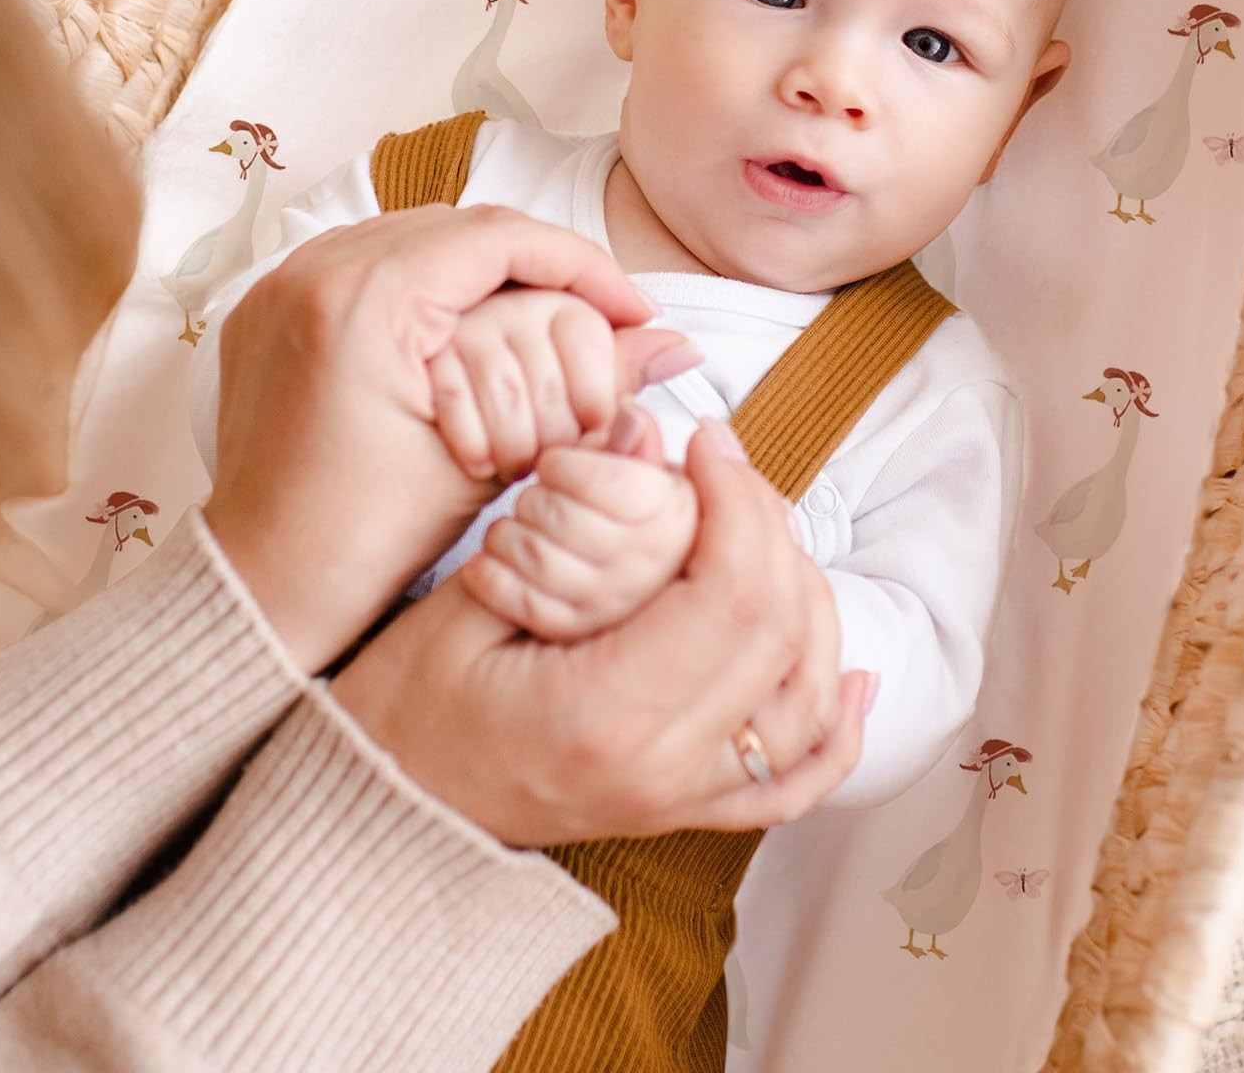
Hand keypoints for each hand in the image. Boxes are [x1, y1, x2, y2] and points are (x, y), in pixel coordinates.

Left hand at [203, 204, 690, 674]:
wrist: (261, 586)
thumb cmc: (364, 542)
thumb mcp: (491, 457)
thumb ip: (588, 384)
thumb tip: (678, 344)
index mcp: (363, 301)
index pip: (502, 237)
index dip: (584, 265)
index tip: (635, 309)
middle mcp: (312, 271)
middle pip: (461, 226)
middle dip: (542, 264)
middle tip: (603, 313)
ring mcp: (282, 283)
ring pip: (418, 236)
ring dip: (489, 268)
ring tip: (548, 315)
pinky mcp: (271, 304)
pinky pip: (369, 260)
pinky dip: (431, 282)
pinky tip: (474, 324)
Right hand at [333, 418, 875, 845]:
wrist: (384, 815)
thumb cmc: (404, 710)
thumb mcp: (464, 604)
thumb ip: (564, 521)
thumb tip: (642, 428)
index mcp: (607, 715)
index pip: (733, 596)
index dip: (739, 501)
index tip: (707, 442)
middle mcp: (665, 769)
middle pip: (783, 632)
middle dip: (770, 527)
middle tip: (725, 469)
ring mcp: (683, 799)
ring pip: (808, 698)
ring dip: (809, 599)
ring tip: (763, 530)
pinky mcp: (686, 810)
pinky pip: (793, 783)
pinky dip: (839, 729)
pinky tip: (859, 676)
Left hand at [462, 402, 696, 641]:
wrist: (607, 589)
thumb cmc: (622, 520)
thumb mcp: (638, 476)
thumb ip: (632, 448)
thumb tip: (633, 414)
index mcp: (678, 518)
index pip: (611, 484)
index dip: (568, 466)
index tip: (556, 464)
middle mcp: (651, 568)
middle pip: (565, 517)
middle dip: (535, 499)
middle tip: (536, 496)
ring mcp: (611, 606)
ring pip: (536, 556)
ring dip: (507, 534)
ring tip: (513, 527)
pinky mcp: (570, 633)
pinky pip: (519, 600)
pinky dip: (491, 574)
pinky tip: (491, 560)